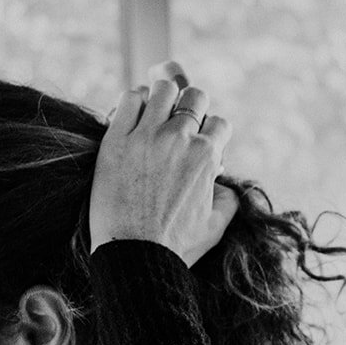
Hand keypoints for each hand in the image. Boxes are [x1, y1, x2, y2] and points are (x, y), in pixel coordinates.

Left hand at [89, 79, 237, 265]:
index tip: (199, 144)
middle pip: (195, 95)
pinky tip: (133, 117)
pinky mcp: (117, 139)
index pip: (219, 122)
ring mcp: (147, 136)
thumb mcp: (216, 226)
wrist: (134, 255)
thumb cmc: (175, 246)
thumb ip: (229, 199)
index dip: (211, 133)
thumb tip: (222, 182)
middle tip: (179, 122)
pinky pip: (130, 98)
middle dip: (191, 106)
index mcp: (207, 158)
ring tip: (155, 114)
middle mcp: (180, 140)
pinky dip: (134, 101)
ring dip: (163, 97)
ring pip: (163, 89)